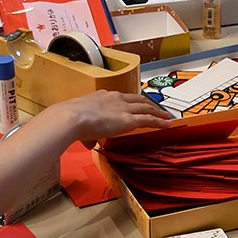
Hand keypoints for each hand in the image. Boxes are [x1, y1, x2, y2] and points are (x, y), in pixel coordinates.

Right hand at [51, 91, 171, 148]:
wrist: (72, 117)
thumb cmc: (71, 120)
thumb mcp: (79, 125)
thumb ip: (87, 135)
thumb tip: (87, 142)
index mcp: (103, 96)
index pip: (121, 97)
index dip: (130, 101)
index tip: (135, 104)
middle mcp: (116, 98)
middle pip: (138, 99)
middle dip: (149, 103)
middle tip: (157, 108)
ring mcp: (124, 108)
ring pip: (147, 108)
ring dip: (158, 111)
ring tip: (166, 116)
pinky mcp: (129, 119)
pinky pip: (149, 119)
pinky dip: (159, 121)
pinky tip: (167, 124)